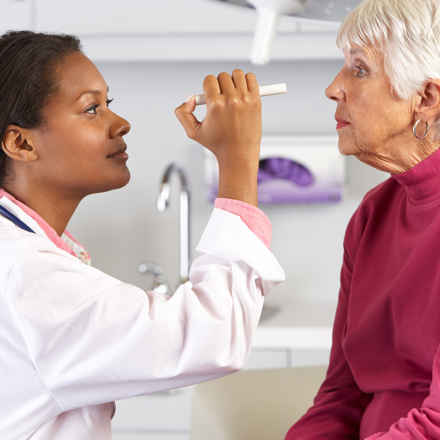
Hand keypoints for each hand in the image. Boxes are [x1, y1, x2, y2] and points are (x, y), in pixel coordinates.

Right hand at [175, 69, 261, 205]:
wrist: (239, 154)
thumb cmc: (217, 144)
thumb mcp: (193, 132)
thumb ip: (183, 113)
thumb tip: (190, 99)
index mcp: (215, 105)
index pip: (209, 80)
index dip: (208, 87)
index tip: (211, 96)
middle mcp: (231, 100)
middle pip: (222, 76)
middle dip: (220, 85)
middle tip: (221, 98)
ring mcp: (245, 100)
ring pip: (237, 74)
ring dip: (233, 81)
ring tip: (232, 94)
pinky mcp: (256, 100)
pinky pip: (251, 78)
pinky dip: (247, 81)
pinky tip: (243, 92)